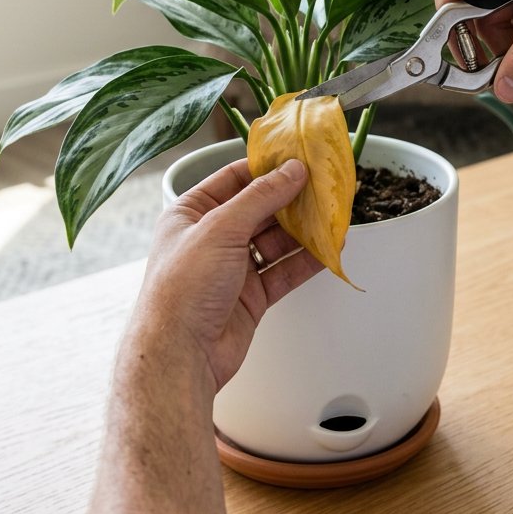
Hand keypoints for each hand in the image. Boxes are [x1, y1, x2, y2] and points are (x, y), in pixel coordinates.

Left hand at [130, 158, 323, 392]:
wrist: (180, 355)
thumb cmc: (183, 287)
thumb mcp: (221, 228)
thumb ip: (261, 197)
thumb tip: (293, 170)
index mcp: (191, 213)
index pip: (233, 179)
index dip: (266, 168)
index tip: (298, 158)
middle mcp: (211, 237)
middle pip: (259, 209)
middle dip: (291, 199)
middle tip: (324, 186)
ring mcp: (232, 267)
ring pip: (275, 240)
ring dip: (303, 230)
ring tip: (333, 215)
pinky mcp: (251, 295)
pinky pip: (283, 270)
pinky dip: (306, 260)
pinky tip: (329, 248)